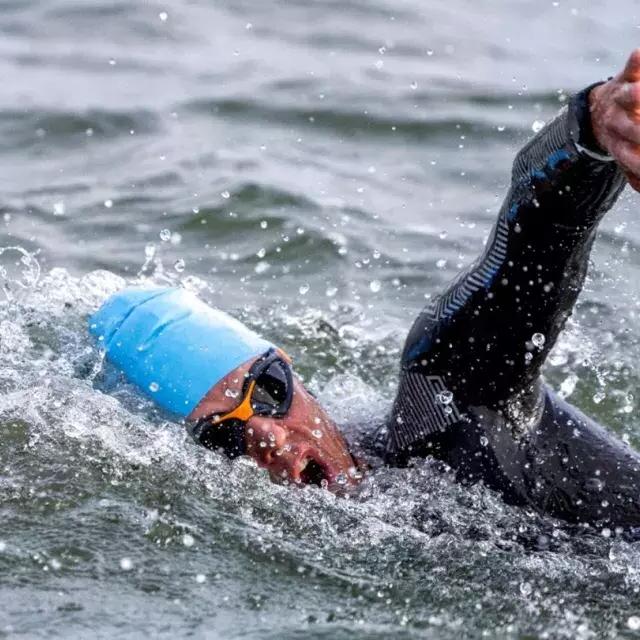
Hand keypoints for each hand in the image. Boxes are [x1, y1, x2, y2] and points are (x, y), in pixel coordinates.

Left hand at [590, 49, 639, 191]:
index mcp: (616, 143)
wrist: (598, 110)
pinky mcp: (624, 78)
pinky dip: (636, 62)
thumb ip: (633, 171)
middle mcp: (615, 122)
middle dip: (638, 131)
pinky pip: (631, 68)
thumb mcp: (624, 155)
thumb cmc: (620, 136)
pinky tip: (638, 54)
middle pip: (629, 127)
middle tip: (639, 132)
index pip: (627, 154)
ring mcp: (619, 100)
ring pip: (629, 97)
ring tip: (638, 93)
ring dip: (636, 96)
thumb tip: (639, 188)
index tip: (639, 162)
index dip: (636, 161)